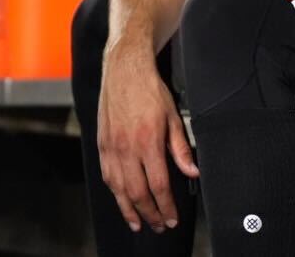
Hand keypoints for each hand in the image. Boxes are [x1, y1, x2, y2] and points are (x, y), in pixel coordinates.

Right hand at [97, 42, 199, 232]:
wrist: (124, 70)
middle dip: (150, 214)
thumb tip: (192, 171)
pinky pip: (107, 175)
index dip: (166, 207)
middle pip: (138, 193)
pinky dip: (115, 192)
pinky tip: (122, 198)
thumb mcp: (173, 117)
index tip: (172, 218)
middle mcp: (127, 148)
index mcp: (147, 142)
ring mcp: (111, 147)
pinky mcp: (102, 143)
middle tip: (158, 225)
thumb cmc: (149, 90)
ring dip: (129, 210)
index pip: (158, 186)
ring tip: (138, 222)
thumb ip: (181, 149)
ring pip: (118, 189)